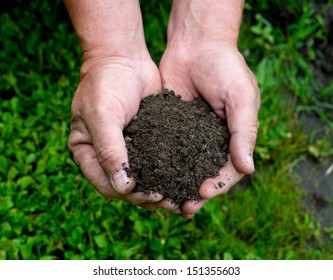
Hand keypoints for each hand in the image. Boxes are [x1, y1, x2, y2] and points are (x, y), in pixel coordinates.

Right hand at [68, 55, 167, 208]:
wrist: (123, 57)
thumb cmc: (105, 83)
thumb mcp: (102, 116)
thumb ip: (110, 151)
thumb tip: (123, 187)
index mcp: (87, 152)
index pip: (106, 184)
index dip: (129, 194)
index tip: (152, 196)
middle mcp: (106, 154)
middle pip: (127, 186)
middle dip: (148, 197)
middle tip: (172, 202)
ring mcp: (127, 148)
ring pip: (144, 177)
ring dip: (161, 188)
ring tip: (181, 197)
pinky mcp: (146, 139)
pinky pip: (156, 160)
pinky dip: (168, 171)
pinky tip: (184, 179)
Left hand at [159, 42, 259, 217]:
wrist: (197, 44)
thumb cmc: (225, 67)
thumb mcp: (241, 97)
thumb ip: (244, 131)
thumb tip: (247, 168)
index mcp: (233, 137)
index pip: (229, 169)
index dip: (218, 183)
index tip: (204, 192)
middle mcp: (211, 140)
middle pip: (205, 174)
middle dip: (196, 192)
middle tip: (184, 208)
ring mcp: (190, 135)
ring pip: (184, 167)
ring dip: (177, 185)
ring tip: (167, 201)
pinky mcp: (170, 127)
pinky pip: (166, 149)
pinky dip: (161, 165)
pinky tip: (152, 177)